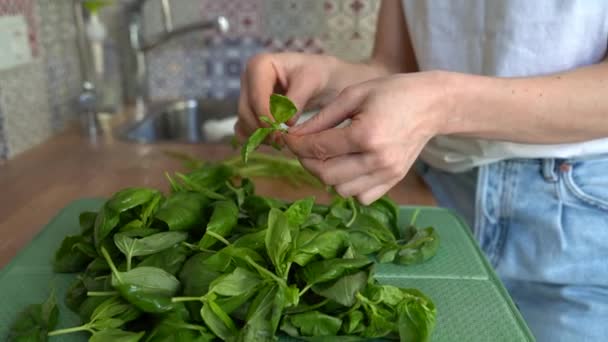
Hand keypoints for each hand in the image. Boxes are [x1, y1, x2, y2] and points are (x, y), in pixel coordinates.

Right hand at [235, 52, 339, 141]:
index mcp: (259, 65)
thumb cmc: (318, 75)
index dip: (267, 118)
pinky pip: (242, 129)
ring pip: (243, 122)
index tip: (282, 133)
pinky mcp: (248, 109)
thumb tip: (284, 121)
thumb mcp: (312, 82)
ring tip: (281, 141)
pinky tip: (270, 142)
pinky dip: (253, 139)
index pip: (257, 97)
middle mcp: (248, 78)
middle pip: (246, 111)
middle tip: (282, 142)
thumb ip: (296, 100)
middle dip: (263, 129)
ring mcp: (246, 94)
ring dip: (260, 135)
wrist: (321, 78)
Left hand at [284, 72, 448, 203]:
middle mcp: (377, 160)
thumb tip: (295, 136)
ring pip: (341, 190)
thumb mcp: (353, 95)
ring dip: (327, 175)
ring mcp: (388, 174)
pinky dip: (348, 186)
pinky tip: (348, 166)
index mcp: (366, 134)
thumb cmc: (391, 92)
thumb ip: (322, 118)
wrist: (432, 105)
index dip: (295, 145)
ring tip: (327, 155)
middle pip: (326, 175)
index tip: (287, 138)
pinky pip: (360, 197)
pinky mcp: (394, 181)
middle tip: (304, 147)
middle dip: (307, 161)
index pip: (318, 149)